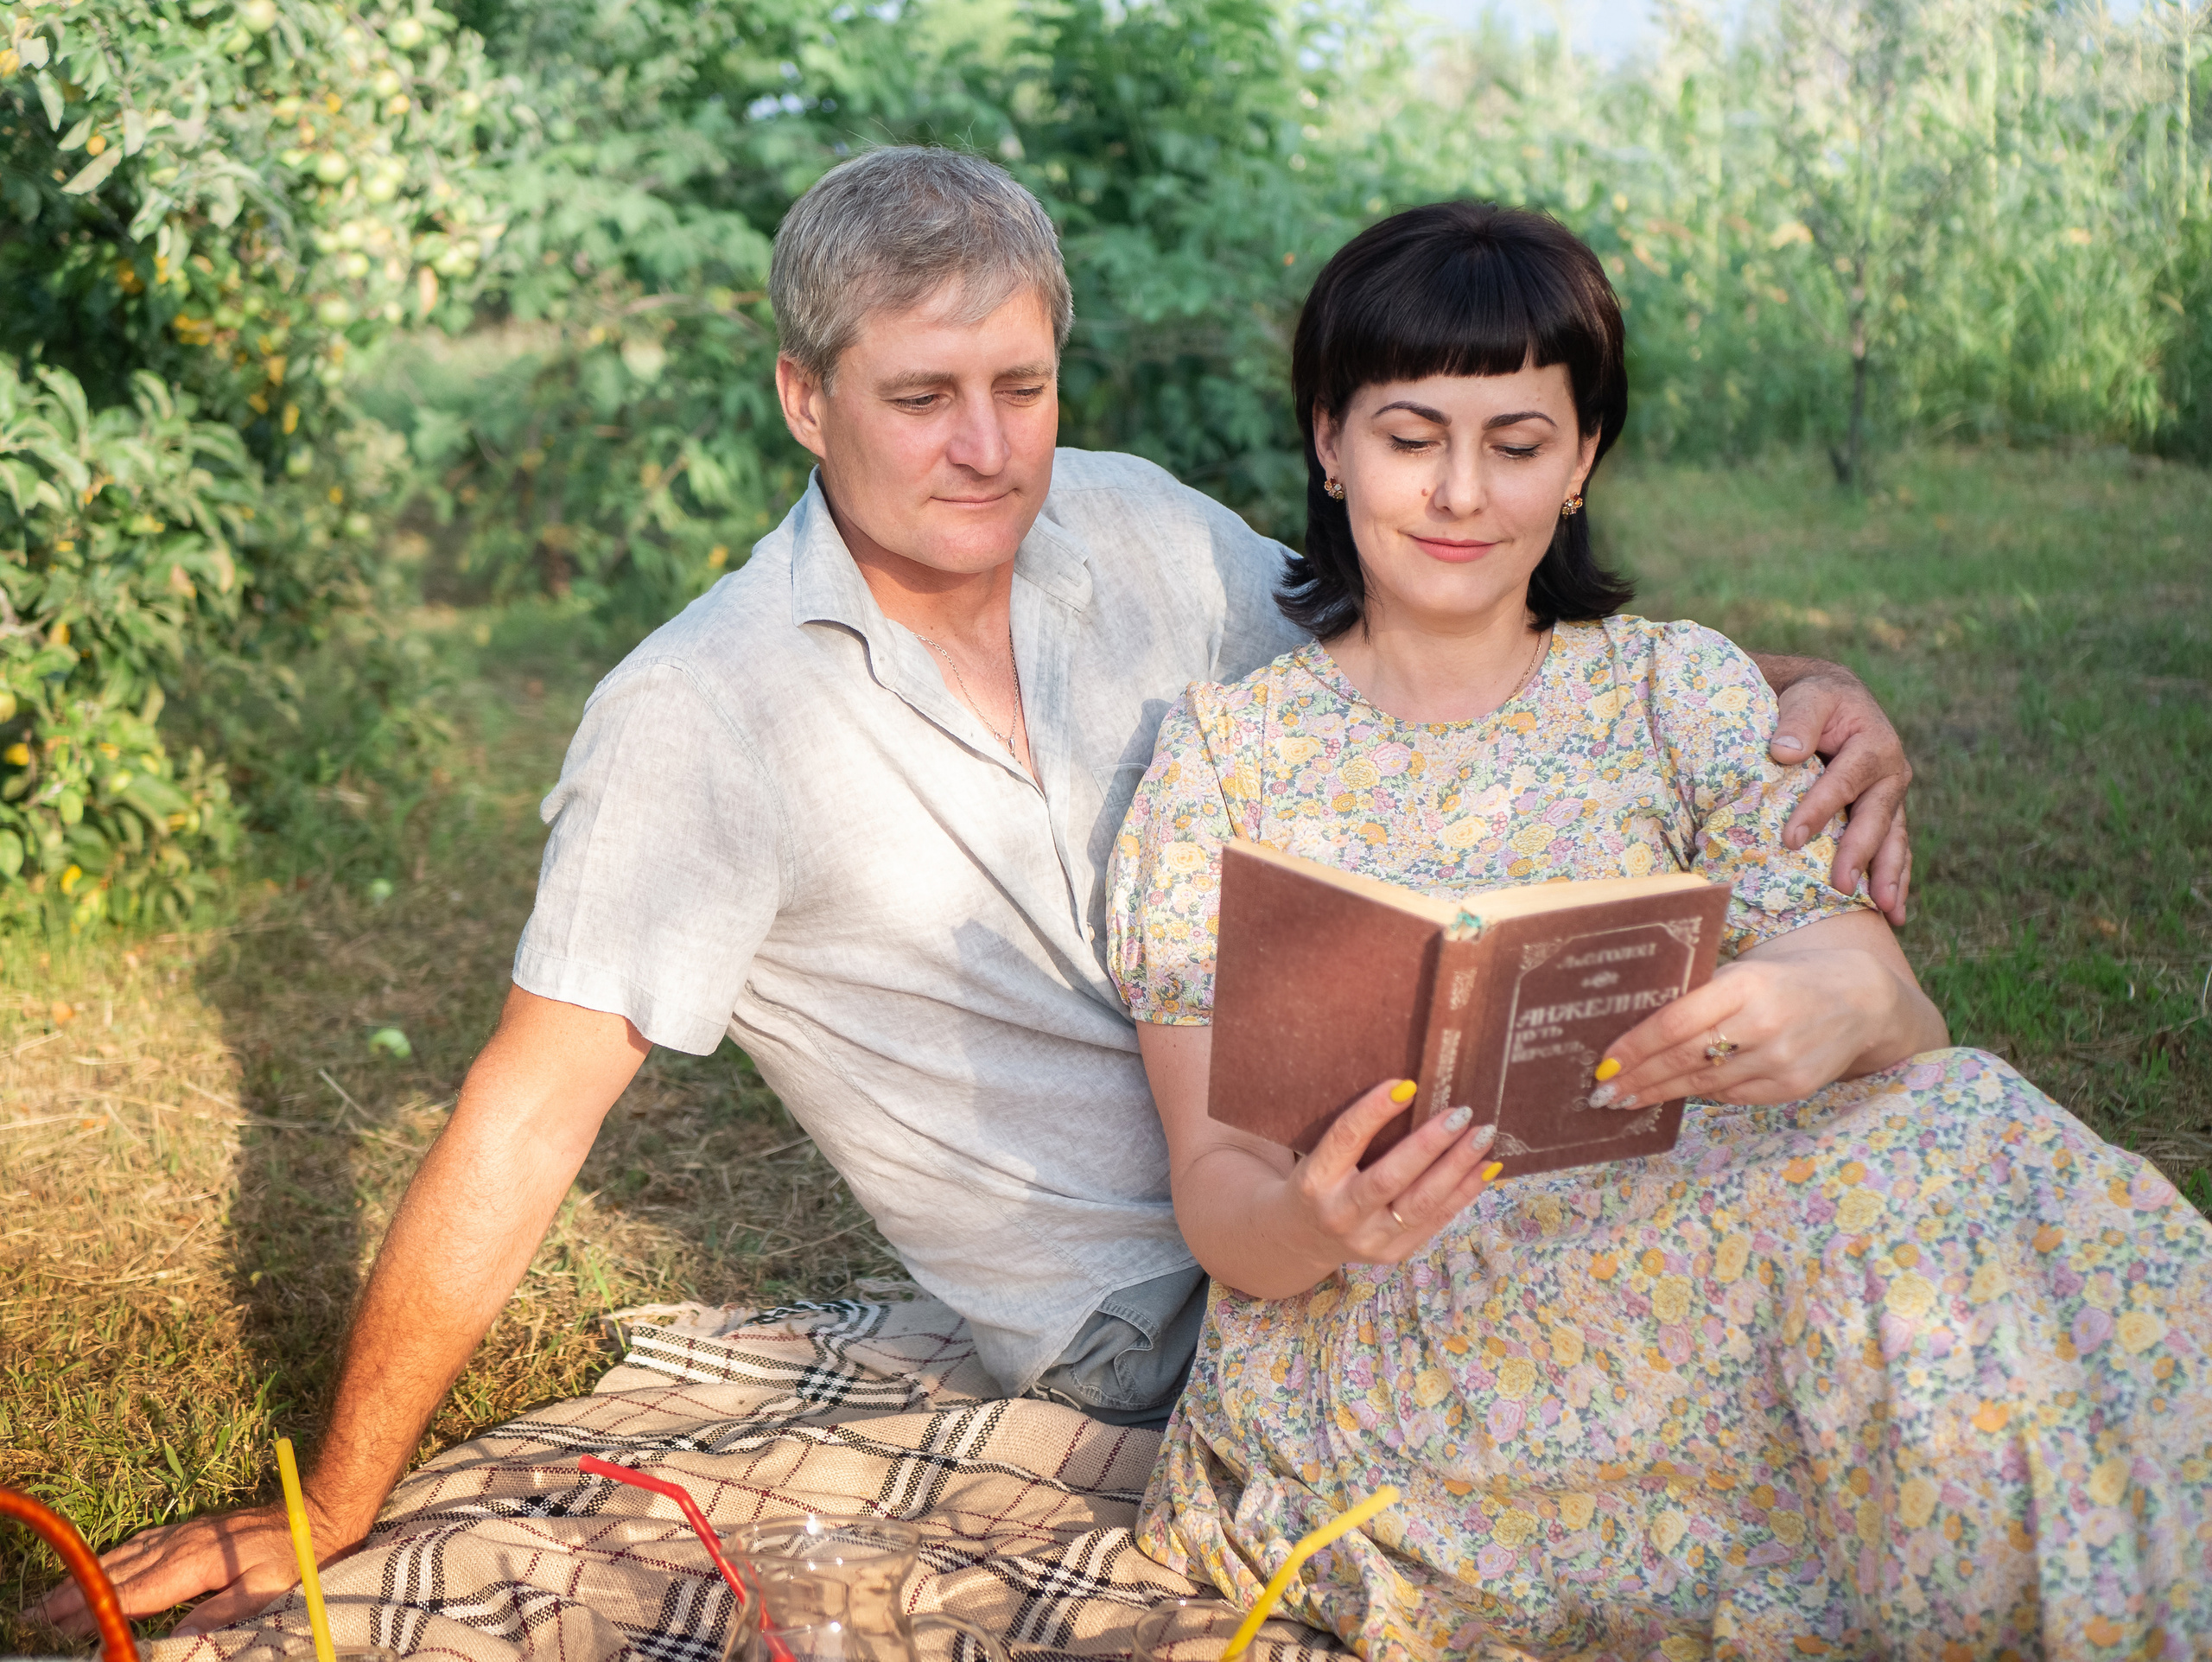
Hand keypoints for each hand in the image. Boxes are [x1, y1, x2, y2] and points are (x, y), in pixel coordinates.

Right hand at [29, 1498, 358, 1638]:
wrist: (317, 1511)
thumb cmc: (296, 1558)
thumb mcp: (264, 1592)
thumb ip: (219, 1615)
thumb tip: (178, 1640)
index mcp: (193, 1564)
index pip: (134, 1593)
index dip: (96, 1610)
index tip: (61, 1626)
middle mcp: (181, 1544)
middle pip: (118, 1572)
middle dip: (76, 1594)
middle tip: (36, 1615)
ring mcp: (185, 1533)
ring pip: (125, 1555)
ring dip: (89, 1575)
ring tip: (55, 1594)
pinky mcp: (192, 1529)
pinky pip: (143, 1542)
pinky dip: (115, 1556)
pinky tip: (105, 1563)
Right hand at [1273, 1079, 1501, 1271]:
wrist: (1302, 1239)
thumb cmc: (1319, 1182)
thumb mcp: (1321, 1156)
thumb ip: (1356, 1134)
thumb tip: (1411, 1090)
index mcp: (1315, 1179)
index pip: (1346, 1139)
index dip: (1375, 1111)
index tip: (1407, 1084)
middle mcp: (1340, 1213)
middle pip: (1389, 1178)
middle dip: (1430, 1144)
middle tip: (1461, 1113)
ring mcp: (1369, 1239)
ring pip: (1420, 1204)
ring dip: (1457, 1168)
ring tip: (1483, 1137)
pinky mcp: (1394, 1253)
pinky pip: (1435, 1221)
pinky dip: (1464, 1192)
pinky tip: (1485, 1168)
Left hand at [1584, 955, 1895, 1114]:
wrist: (1860, 1000)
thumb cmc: (1785, 980)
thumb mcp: (1743, 972)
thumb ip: (1699, 996)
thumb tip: (1635, 1026)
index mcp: (1744, 986)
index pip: (1675, 1024)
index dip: (1634, 1047)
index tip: (1604, 1063)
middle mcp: (1763, 1025)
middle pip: (1683, 1059)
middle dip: (1638, 1079)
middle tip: (1601, 1093)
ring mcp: (1780, 1061)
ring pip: (1704, 1084)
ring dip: (1659, 1094)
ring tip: (1626, 1100)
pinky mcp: (1793, 1087)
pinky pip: (1732, 1096)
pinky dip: (1701, 1095)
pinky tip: (1674, 1096)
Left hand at [1766, 665, 1913, 925]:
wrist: (1832, 699)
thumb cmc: (1813, 700)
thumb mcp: (1807, 698)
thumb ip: (1797, 720)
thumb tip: (1783, 752)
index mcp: (1874, 744)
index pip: (1844, 782)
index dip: (1819, 810)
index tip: (1791, 839)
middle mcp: (1891, 774)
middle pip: (1876, 818)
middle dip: (1860, 855)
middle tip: (1842, 888)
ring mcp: (1891, 797)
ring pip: (1894, 840)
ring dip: (1890, 877)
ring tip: (1888, 912)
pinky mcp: (1886, 813)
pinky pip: (1895, 849)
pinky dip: (1896, 879)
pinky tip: (1895, 913)